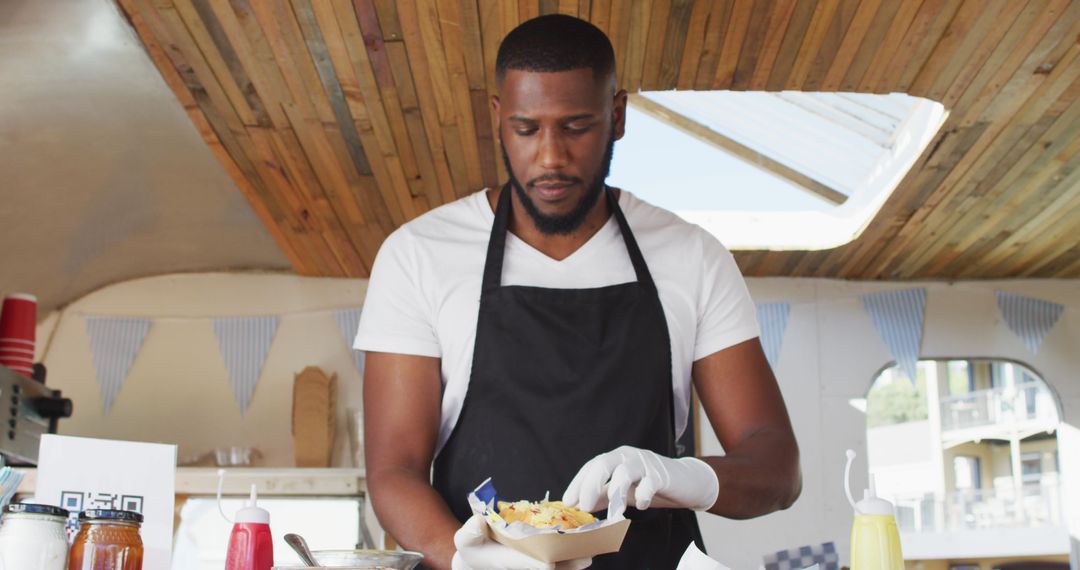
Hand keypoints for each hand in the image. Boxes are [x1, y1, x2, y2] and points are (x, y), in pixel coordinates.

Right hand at [451, 513, 592, 569]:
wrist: (476, 558)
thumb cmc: (471, 546)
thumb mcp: (465, 538)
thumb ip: (470, 532)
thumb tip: (480, 522)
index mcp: (504, 560)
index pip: (521, 563)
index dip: (534, 564)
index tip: (549, 564)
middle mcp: (520, 563)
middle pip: (545, 566)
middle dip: (564, 564)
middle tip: (584, 559)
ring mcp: (531, 562)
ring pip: (555, 565)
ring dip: (571, 562)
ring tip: (590, 555)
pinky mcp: (537, 559)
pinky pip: (557, 560)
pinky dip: (569, 558)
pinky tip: (585, 551)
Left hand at [562, 446, 718, 517]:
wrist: (685, 481)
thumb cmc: (650, 484)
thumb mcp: (623, 490)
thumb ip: (602, 495)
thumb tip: (580, 505)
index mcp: (615, 458)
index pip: (592, 466)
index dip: (578, 482)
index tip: (568, 500)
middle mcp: (627, 456)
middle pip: (604, 463)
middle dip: (591, 484)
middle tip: (584, 506)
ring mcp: (645, 463)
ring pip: (625, 471)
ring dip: (616, 492)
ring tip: (614, 512)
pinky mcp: (662, 473)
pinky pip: (650, 482)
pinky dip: (644, 493)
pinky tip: (642, 505)